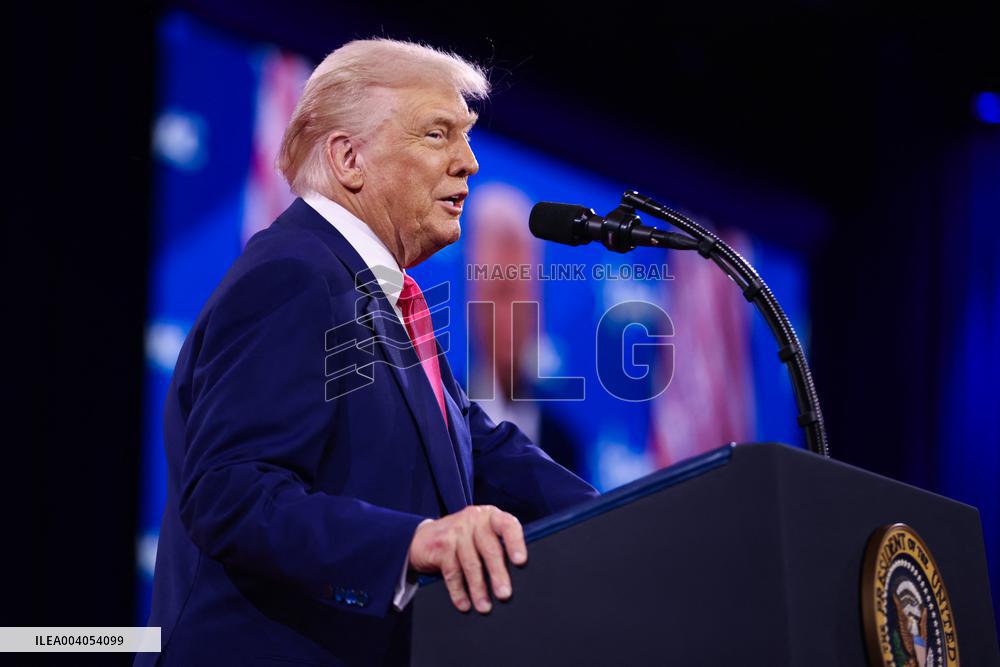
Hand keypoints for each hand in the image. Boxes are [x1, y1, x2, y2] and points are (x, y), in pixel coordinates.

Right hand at [408, 505, 526, 613]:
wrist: (424, 538)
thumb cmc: (463, 540)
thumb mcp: (482, 535)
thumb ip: (498, 545)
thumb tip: (520, 576)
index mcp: (491, 516)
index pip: (507, 525)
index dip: (515, 543)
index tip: (520, 561)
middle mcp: (474, 519)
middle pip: (489, 549)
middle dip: (498, 574)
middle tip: (504, 594)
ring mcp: (456, 530)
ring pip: (471, 563)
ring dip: (478, 588)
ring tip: (485, 606)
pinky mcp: (441, 544)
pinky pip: (452, 572)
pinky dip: (459, 591)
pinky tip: (464, 604)